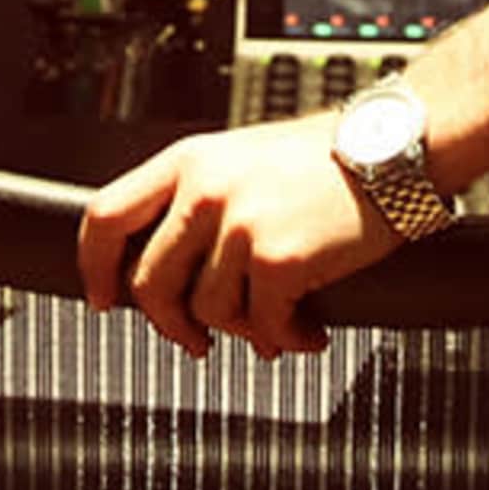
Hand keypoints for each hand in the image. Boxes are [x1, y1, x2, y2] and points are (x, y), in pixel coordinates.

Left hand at [73, 116, 394, 359]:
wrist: (393, 149)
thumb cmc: (326, 158)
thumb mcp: (242, 159)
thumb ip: (198, 202)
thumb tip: (169, 268)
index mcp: (187, 161)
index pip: (105, 215)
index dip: (95, 266)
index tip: (103, 297)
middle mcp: (204, 190)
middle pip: (148, 281)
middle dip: (169, 324)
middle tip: (193, 340)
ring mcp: (239, 225)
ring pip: (207, 311)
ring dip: (240, 331)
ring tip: (272, 326)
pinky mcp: (278, 259)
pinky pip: (261, 325)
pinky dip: (283, 338)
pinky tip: (305, 329)